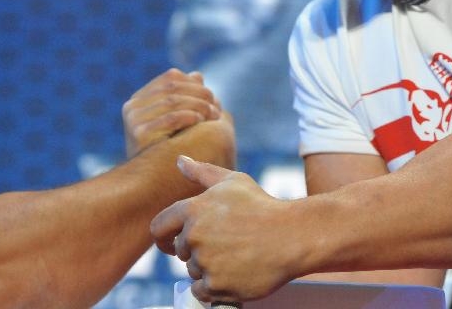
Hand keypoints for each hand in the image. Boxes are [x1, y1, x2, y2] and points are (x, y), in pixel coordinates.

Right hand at [122, 69, 220, 157]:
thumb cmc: (173, 153)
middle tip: (217, 109)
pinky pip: (171, 118)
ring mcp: (133, 120)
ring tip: (215, 116)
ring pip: (174, 101)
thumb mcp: (181, 120)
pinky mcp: (138, 134)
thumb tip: (197, 75)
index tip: (212, 97)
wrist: (155, 186)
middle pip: (173, 87)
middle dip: (200, 95)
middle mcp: (131, 107)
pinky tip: (202, 123)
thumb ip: (188, 97)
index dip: (195, 84)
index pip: (171, 77)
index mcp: (139, 99)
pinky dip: (191, 117)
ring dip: (200, 106)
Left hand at [151, 157, 299, 303]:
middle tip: (226, 244)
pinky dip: (214, 287)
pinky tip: (233, 273)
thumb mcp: (233, 181)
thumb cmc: (262, 206)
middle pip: (181, 251)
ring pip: (193, 271)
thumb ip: (202, 172)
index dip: (164, 237)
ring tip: (236, 256)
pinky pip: (202, 291)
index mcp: (193, 209)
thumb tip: (180, 161)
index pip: (159, 227)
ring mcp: (205, 262)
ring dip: (208, 268)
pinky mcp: (216, 285)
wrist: (291, 236)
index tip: (172, 244)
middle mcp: (194, 236)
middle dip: (197, 250)